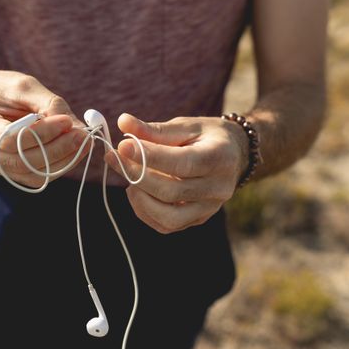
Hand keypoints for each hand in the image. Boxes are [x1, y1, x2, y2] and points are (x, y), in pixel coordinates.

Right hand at [0, 70, 87, 186]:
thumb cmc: (1, 89)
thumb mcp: (22, 84)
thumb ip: (46, 102)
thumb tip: (72, 124)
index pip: (10, 139)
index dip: (41, 133)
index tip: (66, 120)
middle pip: (23, 160)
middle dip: (57, 149)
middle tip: (83, 135)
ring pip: (32, 173)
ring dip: (63, 160)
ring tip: (83, 141)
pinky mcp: (10, 172)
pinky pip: (36, 176)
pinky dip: (58, 165)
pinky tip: (74, 150)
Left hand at [105, 113, 248, 233]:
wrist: (233, 155)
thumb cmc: (206, 136)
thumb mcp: (186, 125)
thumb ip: (155, 129)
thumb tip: (123, 123)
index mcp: (220, 158)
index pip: (182, 163)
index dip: (149, 157)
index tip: (123, 146)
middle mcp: (219, 188)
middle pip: (171, 191)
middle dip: (137, 174)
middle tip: (114, 157)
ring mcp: (209, 208)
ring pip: (169, 217)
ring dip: (140, 198)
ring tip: (129, 176)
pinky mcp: (198, 219)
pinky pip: (167, 225)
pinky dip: (145, 211)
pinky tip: (138, 190)